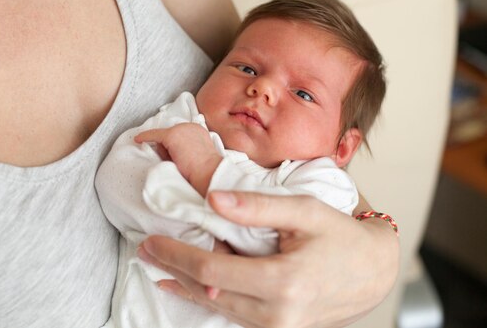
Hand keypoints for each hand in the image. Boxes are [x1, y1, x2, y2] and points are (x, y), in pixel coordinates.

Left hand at [135, 124, 221, 196]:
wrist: (209, 173)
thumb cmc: (204, 171)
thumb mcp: (194, 156)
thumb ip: (180, 149)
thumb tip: (160, 148)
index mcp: (199, 131)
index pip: (181, 134)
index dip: (174, 145)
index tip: (171, 151)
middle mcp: (191, 126)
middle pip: (171, 135)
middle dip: (169, 148)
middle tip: (178, 163)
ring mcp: (181, 129)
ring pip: (164, 138)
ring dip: (165, 151)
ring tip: (177, 164)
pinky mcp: (172, 135)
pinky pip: (154, 135)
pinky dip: (145, 137)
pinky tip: (138, 139)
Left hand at [137, 191, 399, 327]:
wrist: (373, 272)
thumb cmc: (340, 236)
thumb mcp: (304, 211)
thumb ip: (258, 207)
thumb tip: (212, 200)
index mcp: (283, 282)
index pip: (211, 272)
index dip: (176, 256)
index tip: (151, 241)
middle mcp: (278, 314)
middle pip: (206, 293)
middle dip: (171, 270)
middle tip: (144, 251)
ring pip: (216, 309)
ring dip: (184, 287)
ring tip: (159, 267)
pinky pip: (232, 316)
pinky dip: (206, 299)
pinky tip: (187, 288)